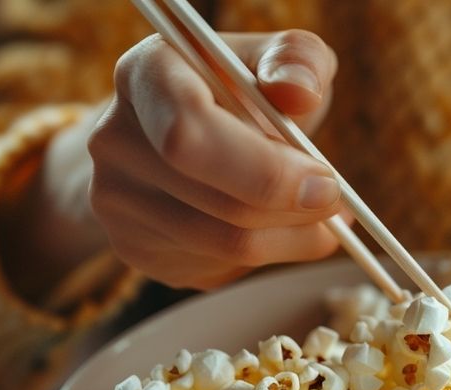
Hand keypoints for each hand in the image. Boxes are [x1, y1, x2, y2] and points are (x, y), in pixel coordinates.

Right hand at [1, 29, 344, 297]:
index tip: (325, 180)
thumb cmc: (238, 91)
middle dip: (294, 210)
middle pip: (217, 201)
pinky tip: (275, 228)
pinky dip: (266, 255)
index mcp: (146, 75)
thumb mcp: (273, 59)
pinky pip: (218, 269)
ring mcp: (116, 202)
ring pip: (226, 246)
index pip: (189, 132)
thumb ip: (296, 61)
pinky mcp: (134, 250)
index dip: (266, 168)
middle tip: (336, 204)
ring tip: (322, 219)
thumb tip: (300, 93)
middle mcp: (114, 139)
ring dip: (293, 239)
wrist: (176, 131)